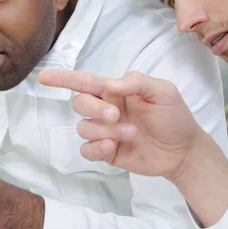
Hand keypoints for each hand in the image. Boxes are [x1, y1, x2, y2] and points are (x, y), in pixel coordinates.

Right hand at [38, 70, 203, 180]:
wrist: (183, 150)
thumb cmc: (174, 117)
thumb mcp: (164, 91)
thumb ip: (138, 82)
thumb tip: (111, 85)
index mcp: (115, 91)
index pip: (83, 82)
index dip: (63, 78)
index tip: (43, 77)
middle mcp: (105, 109)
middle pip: (79, 103)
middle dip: (94, 109)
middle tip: (117, 116)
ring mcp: (104, 131)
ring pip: (84, 127)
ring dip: (105, 130)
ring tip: (131, 134)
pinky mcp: (106, 152)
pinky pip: (86, 150)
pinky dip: (95, 148)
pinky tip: (112, 147)